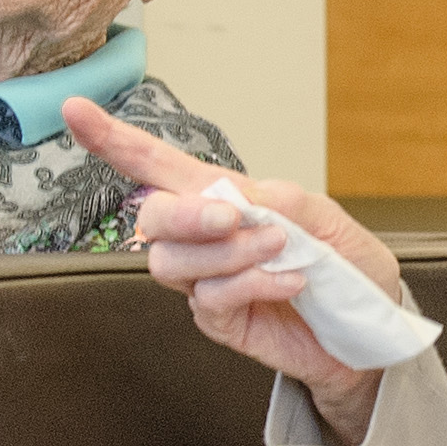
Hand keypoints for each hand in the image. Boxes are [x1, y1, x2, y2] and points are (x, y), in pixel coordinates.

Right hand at [64, 97, 407, 441]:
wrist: (372, 336)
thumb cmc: (348, 270)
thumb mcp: (329, 219)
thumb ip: (284, 200)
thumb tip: (242, 198)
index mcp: (225, 200)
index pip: (159, 166)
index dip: (114, 140)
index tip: (74, 109)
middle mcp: (205, 240)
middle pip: (153, 218)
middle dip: (186, 213)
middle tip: (235, 217)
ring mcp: (208, 283)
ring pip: (172, 262)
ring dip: (226, 252)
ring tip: (279, 249)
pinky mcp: (221, 322)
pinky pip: (211, 298)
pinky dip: (252, 283)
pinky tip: (290, 281)